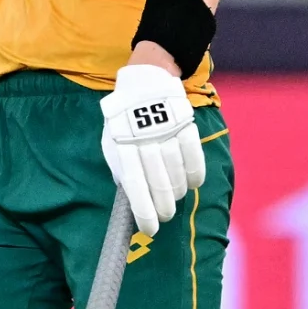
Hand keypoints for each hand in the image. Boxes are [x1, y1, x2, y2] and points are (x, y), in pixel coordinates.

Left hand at [100, 65, 204, 236]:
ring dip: (178, 192)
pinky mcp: (185, 125)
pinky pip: (195, 159)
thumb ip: (120, 166)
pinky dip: (194, 175)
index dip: (143, 209)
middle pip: (159, 183)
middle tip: (164, 216)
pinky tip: (190, 183)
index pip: (135, 184)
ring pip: (178, 174)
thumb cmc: (126, 118)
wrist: (145, 79)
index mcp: (123, 144)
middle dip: (163, 206)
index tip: (150, 229)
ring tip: (174, 197)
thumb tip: (129, 196)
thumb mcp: (113, 139)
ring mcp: (167, 132)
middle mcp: (145, 139)